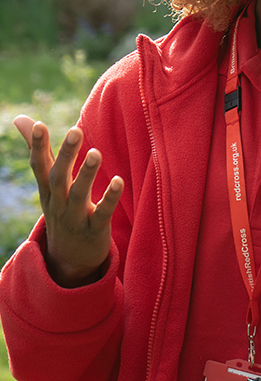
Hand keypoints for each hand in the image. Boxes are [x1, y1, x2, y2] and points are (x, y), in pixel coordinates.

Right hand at [14, 115, 123, 287]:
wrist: (68, 262)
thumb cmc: (61, 211)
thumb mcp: (48, 185)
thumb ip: (41, 151)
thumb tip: (21, 118)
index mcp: (48, 191)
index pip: (39, 166)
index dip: (36, 146)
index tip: (38, 124)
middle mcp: (58, 204)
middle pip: (58, 178)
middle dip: (65, 155)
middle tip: (75, 131)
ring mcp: (75, 218)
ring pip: (79, 195)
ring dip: (87, 174)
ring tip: (96, 152)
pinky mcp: (95, 230)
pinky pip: (102, 213)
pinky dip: (109, 198)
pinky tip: (119, 181)